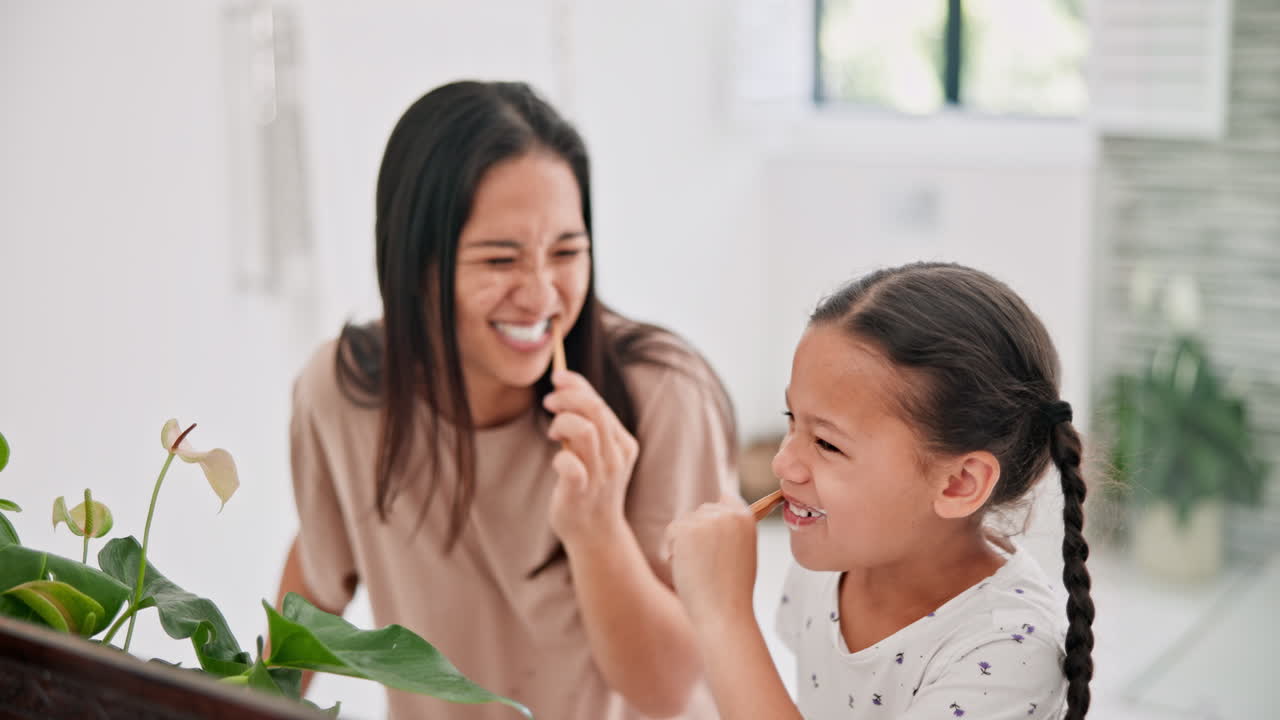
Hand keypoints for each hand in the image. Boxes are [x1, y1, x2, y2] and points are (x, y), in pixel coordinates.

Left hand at [543, 370, 638, 544]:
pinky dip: (559, 457)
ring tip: (554, 434)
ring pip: (585, 430)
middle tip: (549, 402)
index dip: (576, 386)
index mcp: (623, 443)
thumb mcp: (597, 453)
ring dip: (562, 423)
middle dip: (567, 398)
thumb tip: (567, 389)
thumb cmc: (590, 487)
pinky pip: (571, 466)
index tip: (558, 379)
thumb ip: (590, 426)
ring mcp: (601, 475)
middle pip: (594, 409)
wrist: (595, 534)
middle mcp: (616, 456)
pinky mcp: (581, 492)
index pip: (600, 403)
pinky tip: (557, 461)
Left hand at [665, 495, 757, 626]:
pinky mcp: (687, 530)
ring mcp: (707, 520)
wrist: (724, 611)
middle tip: (707, 562)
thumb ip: (731, 529)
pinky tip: (688, 568)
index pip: (725, 499)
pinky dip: (674, 550)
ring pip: (684, 522)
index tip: (713, 536)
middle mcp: (728, 514)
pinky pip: (671, 532)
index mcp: (746, 518)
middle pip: (701, 511)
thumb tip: (714, 507)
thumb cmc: (732, 588)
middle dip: (697, 532)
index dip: (714, 516)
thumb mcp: (743, 550)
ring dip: (685, 542)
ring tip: (700, 568)